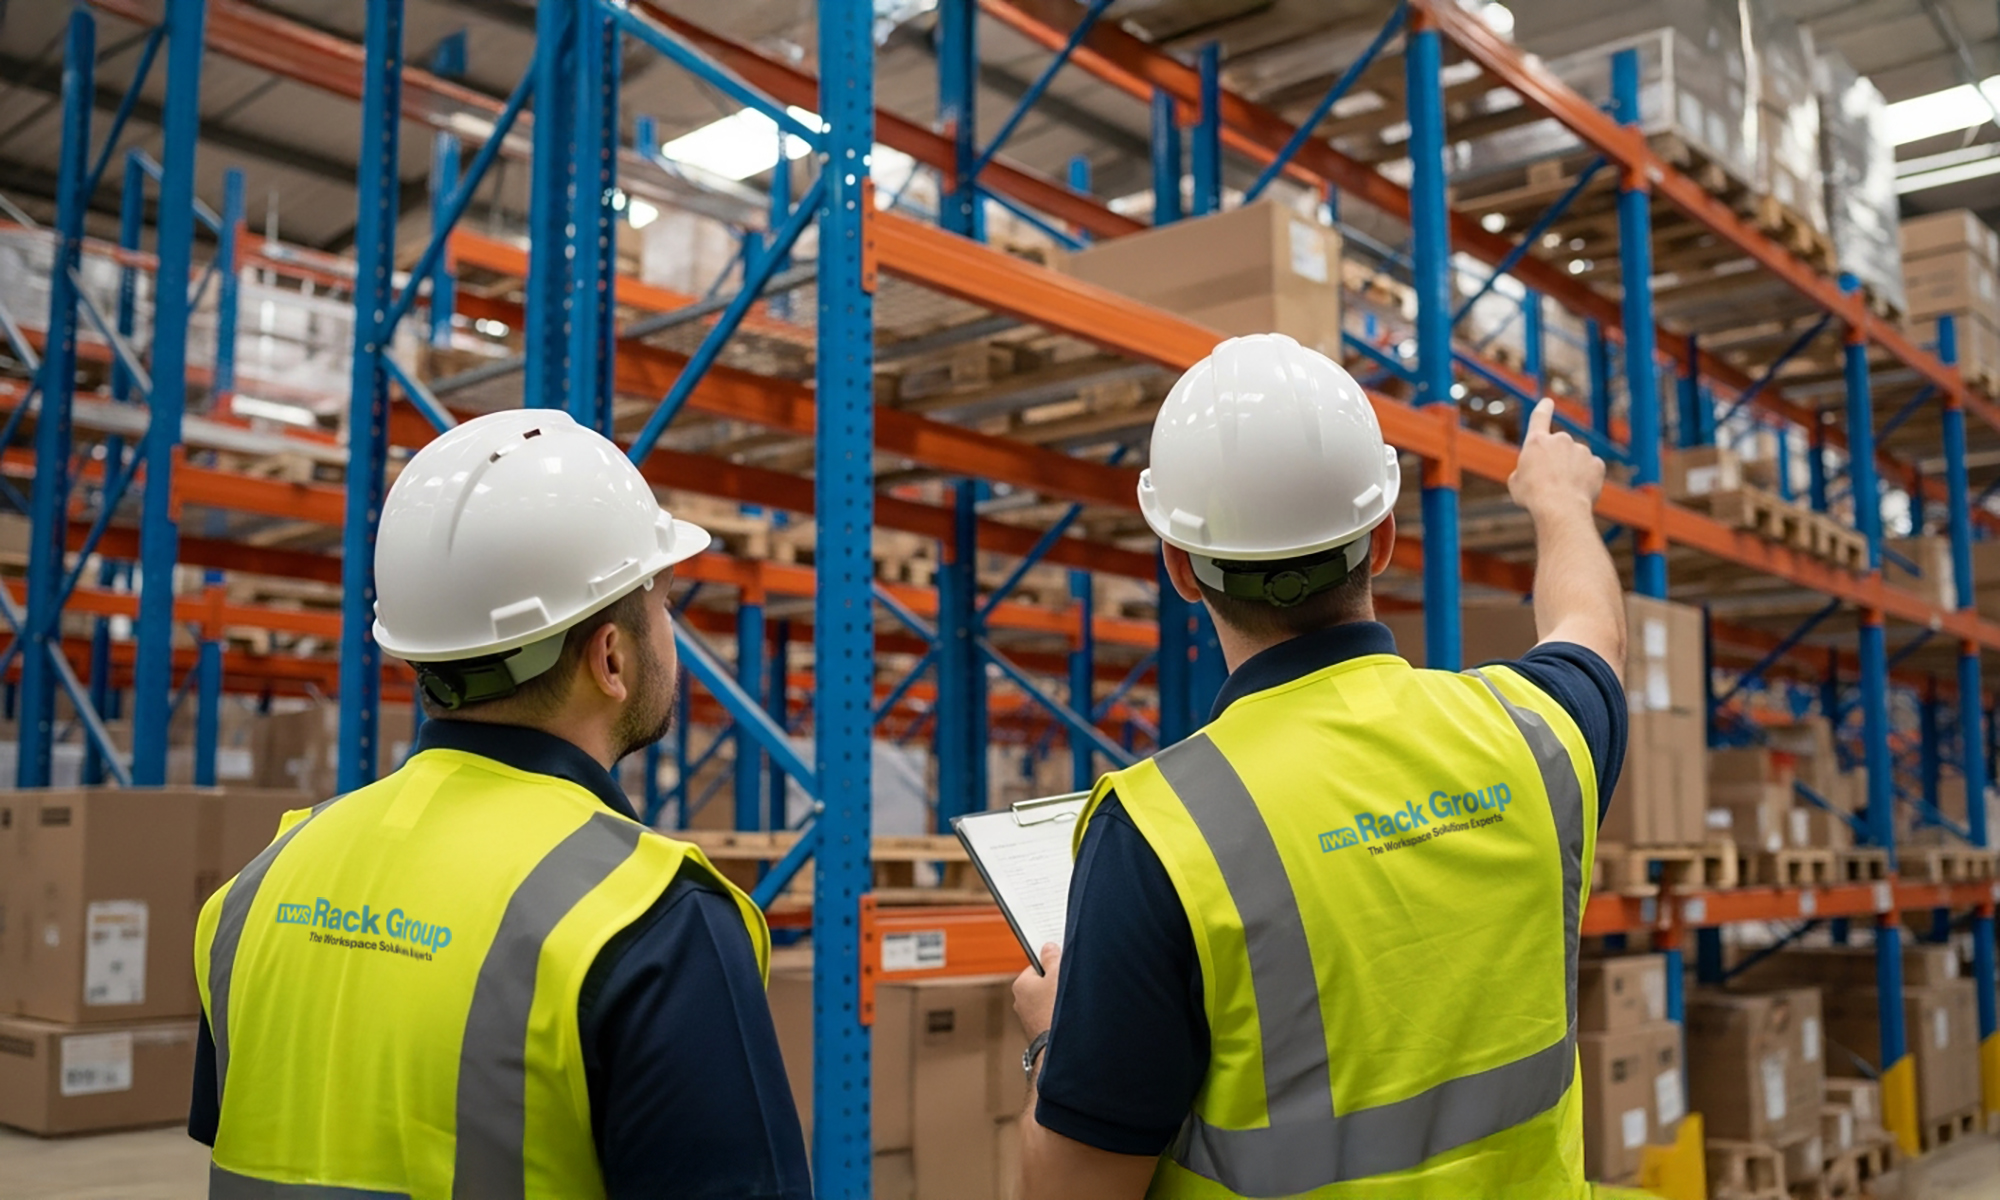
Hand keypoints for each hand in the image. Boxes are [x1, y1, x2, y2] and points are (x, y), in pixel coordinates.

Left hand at [1013, 943, 1061, 1039]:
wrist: (1059, 1048)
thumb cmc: (1056, 1009)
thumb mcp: (1057, 974)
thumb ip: (1052, 957)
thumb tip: (1048, 948)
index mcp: (1021, 985)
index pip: (1036, 966)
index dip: (1052, 964)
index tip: (1063, 965)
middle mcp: (1020, 1002)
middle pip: (1042, 984)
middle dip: (1056, 983)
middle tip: (1070, 983)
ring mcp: (1029, 1019)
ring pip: (1047, 1002)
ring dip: (1059, 1000)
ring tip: (1071, 1002)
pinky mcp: (1039, 1032)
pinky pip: (1050, 1016)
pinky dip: (1059, 1015)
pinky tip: (1070, 1017)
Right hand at [1509, 399, 1604, 517]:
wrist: (1560, 509)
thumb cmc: (1533, 497)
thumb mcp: (1516, 483)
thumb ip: (1525, 469)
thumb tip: (1535, 470)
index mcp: (1537, 441)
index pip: (1539, 417)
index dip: (1543, 408)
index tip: (1548, 401)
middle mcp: (1561, 439)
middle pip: (1559, 447)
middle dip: (1556, 460)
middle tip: (1550, 483)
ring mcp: (1581, 450)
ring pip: (1576, 459)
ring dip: (1571, 470)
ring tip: (1564, 491)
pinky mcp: (1597, 463)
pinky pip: (1590, 469)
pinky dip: (1585, 478)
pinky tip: (1578, 491)